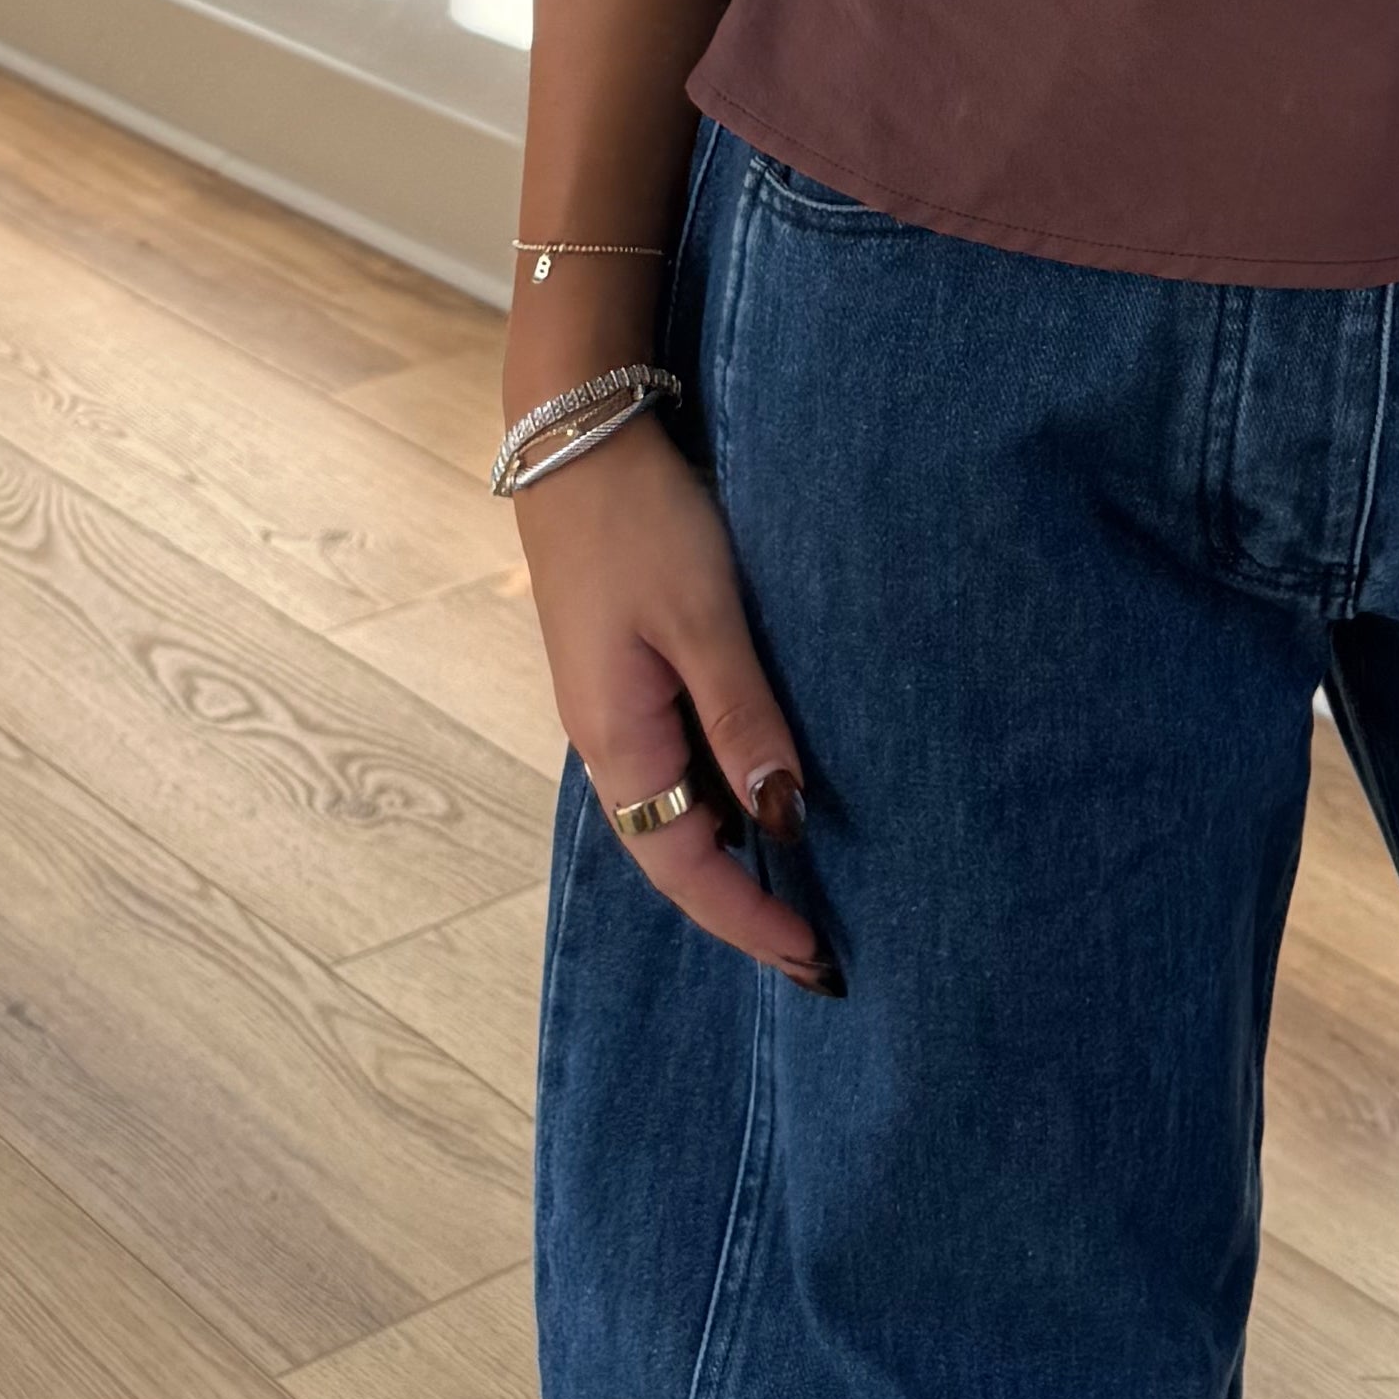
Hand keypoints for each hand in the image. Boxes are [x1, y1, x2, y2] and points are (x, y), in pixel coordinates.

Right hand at [516, 414, 839, 988]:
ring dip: (735, 856)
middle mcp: (608, 743)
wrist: (576, 438)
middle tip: (822, 946)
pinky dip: (724, 797)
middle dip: (744, 906)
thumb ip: (744, 717)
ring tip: (808, 886)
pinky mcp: (626, 676)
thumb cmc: (641, 522)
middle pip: (676, 855)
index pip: (686, 869)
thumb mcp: (704, 617)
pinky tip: (770, 793)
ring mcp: (613, 710)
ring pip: (676, 812)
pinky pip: (676, 766)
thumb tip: (785, 818)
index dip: (750, 921)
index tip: (818, 960)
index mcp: (619, 743)